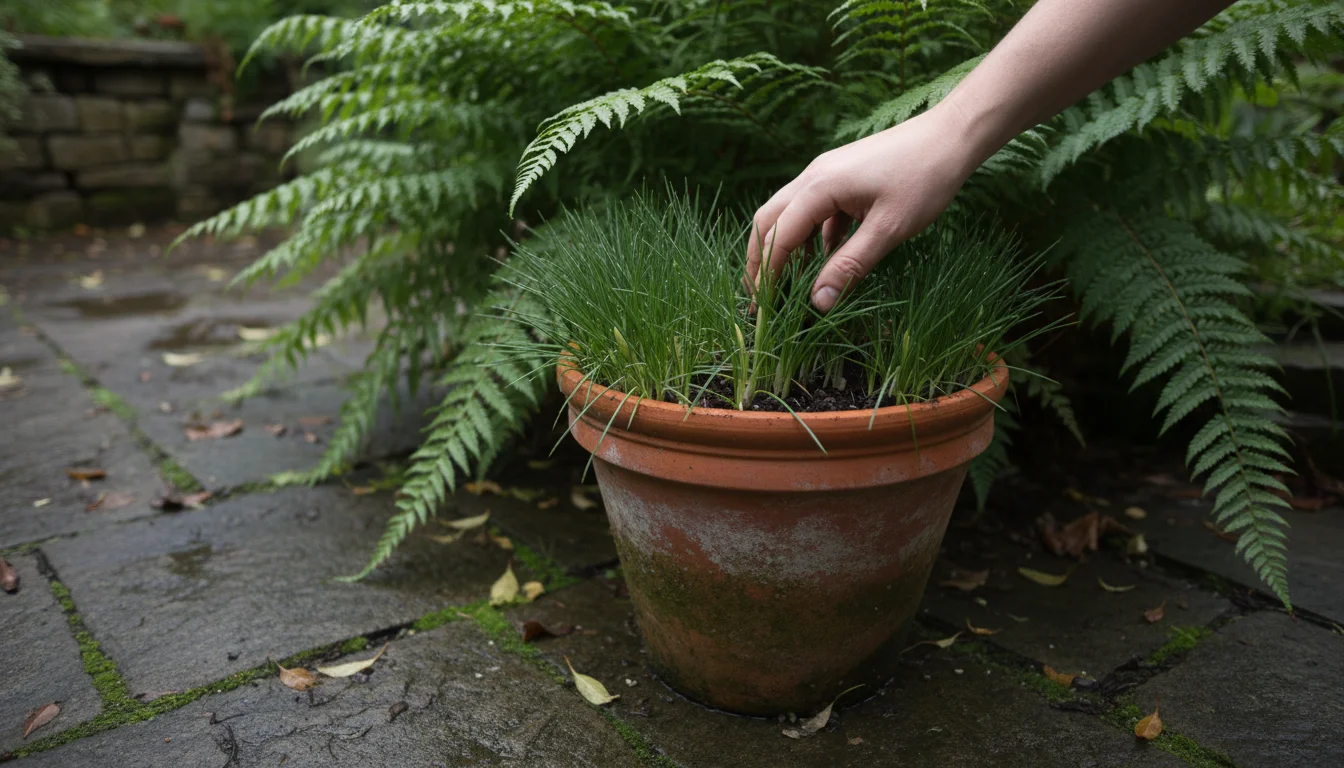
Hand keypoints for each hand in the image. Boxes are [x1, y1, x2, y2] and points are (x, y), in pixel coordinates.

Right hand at [746, 102, 981, 311]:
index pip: (777, 236)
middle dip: (760, 259)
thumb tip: (818, 303)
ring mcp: (826, 173)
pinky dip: (811, 235)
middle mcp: (813, 176)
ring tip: (789, 282)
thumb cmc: (925, 179)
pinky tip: (825, 257)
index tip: (763, 307)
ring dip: (784, 247)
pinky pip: (813, 209)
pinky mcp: (841, 176)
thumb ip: (850, 266)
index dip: (766, 274)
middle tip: (761, 296)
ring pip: (788, 213)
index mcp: (819, 187)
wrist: (951, 136)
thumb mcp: (889, 229)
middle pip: (768, 220)